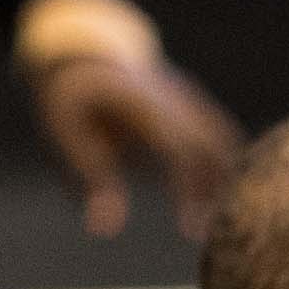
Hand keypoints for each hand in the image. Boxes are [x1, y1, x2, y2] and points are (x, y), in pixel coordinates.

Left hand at [30, 54, 243, 239]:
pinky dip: (223, 163)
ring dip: (222, 178)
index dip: (189, 189)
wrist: (80, 55)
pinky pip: (219, 133)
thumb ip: (91, 183)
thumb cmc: (69, 102)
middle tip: (206, 232)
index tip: (191, 228)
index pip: (178, 149)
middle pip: (211, 145)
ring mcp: (186, 95)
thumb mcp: (65, 140)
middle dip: (214, 190)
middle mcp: (172, 96)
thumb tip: (104, 231)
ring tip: (211, 219)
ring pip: (223, 139)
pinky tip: (216, 196)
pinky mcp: (192, 101)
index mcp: (141, 102)